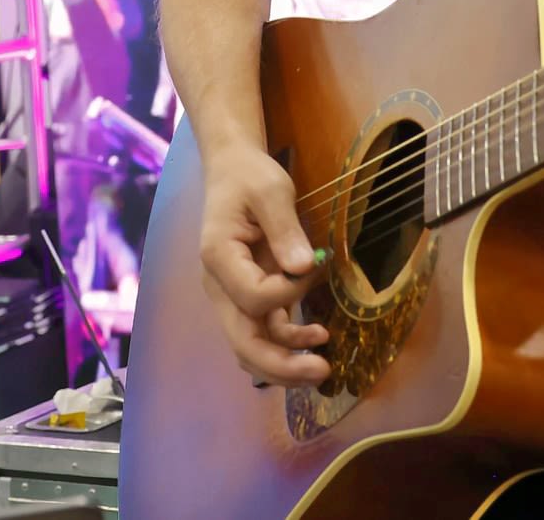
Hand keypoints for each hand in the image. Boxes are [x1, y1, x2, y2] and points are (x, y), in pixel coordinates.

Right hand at [197, 143, 328, 388]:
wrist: (234, 171)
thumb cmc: (250, 177)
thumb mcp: (272, 191)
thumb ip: (286, 230)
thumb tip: (304, 268)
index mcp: (219, 257)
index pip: (252, 296)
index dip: (289, 292)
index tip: (316, 265)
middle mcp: (220, 285)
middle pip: (242, 341)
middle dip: (281, 364)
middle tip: (322, 371)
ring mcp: (232, 295)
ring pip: (251, 346)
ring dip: (285, 364)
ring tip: (323, 367)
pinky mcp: (249, 297)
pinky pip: (264, 332)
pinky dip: (288, 343)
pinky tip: (317, 336)